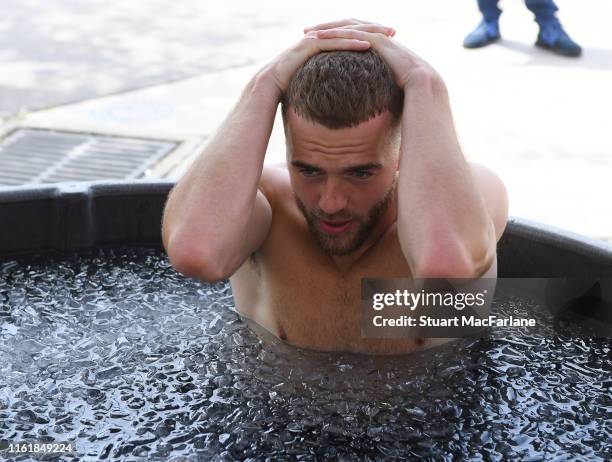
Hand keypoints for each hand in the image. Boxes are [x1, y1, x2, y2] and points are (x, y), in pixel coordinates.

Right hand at [262, 20, 395, 95]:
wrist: (270, 86)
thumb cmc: (292, 86)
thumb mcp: (317, 80)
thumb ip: (330, 78)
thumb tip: (344, 90)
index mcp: (324, 42)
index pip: (350, 35)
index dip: (370, 35)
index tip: (389, 39)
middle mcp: (321, 36)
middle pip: (351, 29)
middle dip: (373, 29)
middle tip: (393, 31)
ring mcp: (315, 38)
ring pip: (345, 33)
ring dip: (367, 33)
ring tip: (386, 36)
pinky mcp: (310, 45)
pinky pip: (335, 42)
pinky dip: (351, 43)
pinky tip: (367, 46)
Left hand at [307, 23, 434, 88]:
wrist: (422, 86)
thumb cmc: (407, 91)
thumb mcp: (385, 87)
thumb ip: (374, 88)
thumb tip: (366, 104)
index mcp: (378, 45)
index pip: (353, 35)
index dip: (335, 36)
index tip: (317, 40)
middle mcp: (377, 36)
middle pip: (347, 25)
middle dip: (326, 27)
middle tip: (307, 30)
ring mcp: (378, 36)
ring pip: (347, 26)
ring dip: (326, 28)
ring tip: (308, 32)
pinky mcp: (377, 40)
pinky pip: (352, 34)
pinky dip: (334, 34)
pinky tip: (319, 38)